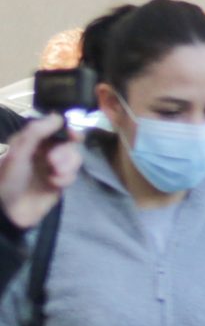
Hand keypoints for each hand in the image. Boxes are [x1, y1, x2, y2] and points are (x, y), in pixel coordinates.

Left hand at [0, 114, 80, 229]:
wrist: (9, 209)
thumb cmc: (9, 177)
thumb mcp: (19, 151)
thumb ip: (37, 132)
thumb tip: (58, 116)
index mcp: (33, 141)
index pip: (56, 128)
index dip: (68, 129)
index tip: (74, 135)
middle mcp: (45, 151)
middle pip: (69, 144)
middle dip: (65, 153)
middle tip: (53, 163)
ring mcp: (53, 167)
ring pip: (74, 159)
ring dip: (67, 166)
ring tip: (54, 175)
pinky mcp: (59, 183)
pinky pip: (72, 175)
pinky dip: (65, 179)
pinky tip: (54, 184)